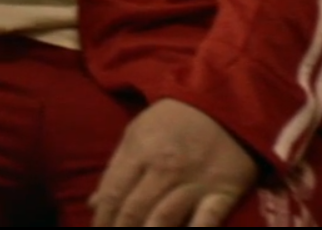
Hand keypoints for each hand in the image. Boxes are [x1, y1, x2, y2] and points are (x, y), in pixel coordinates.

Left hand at [90, 99, 257, 226]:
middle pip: (134, 212)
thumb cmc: (176, 119)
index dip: (101, 221)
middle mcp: (164, 170)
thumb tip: (94, 203)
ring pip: (164, 220)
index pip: (112, 195)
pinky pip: (207, 221)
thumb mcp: (138, 133)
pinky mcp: (223, 192)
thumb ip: (116, 168)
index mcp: (140, 153)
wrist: (227, 103)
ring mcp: (194, 183)